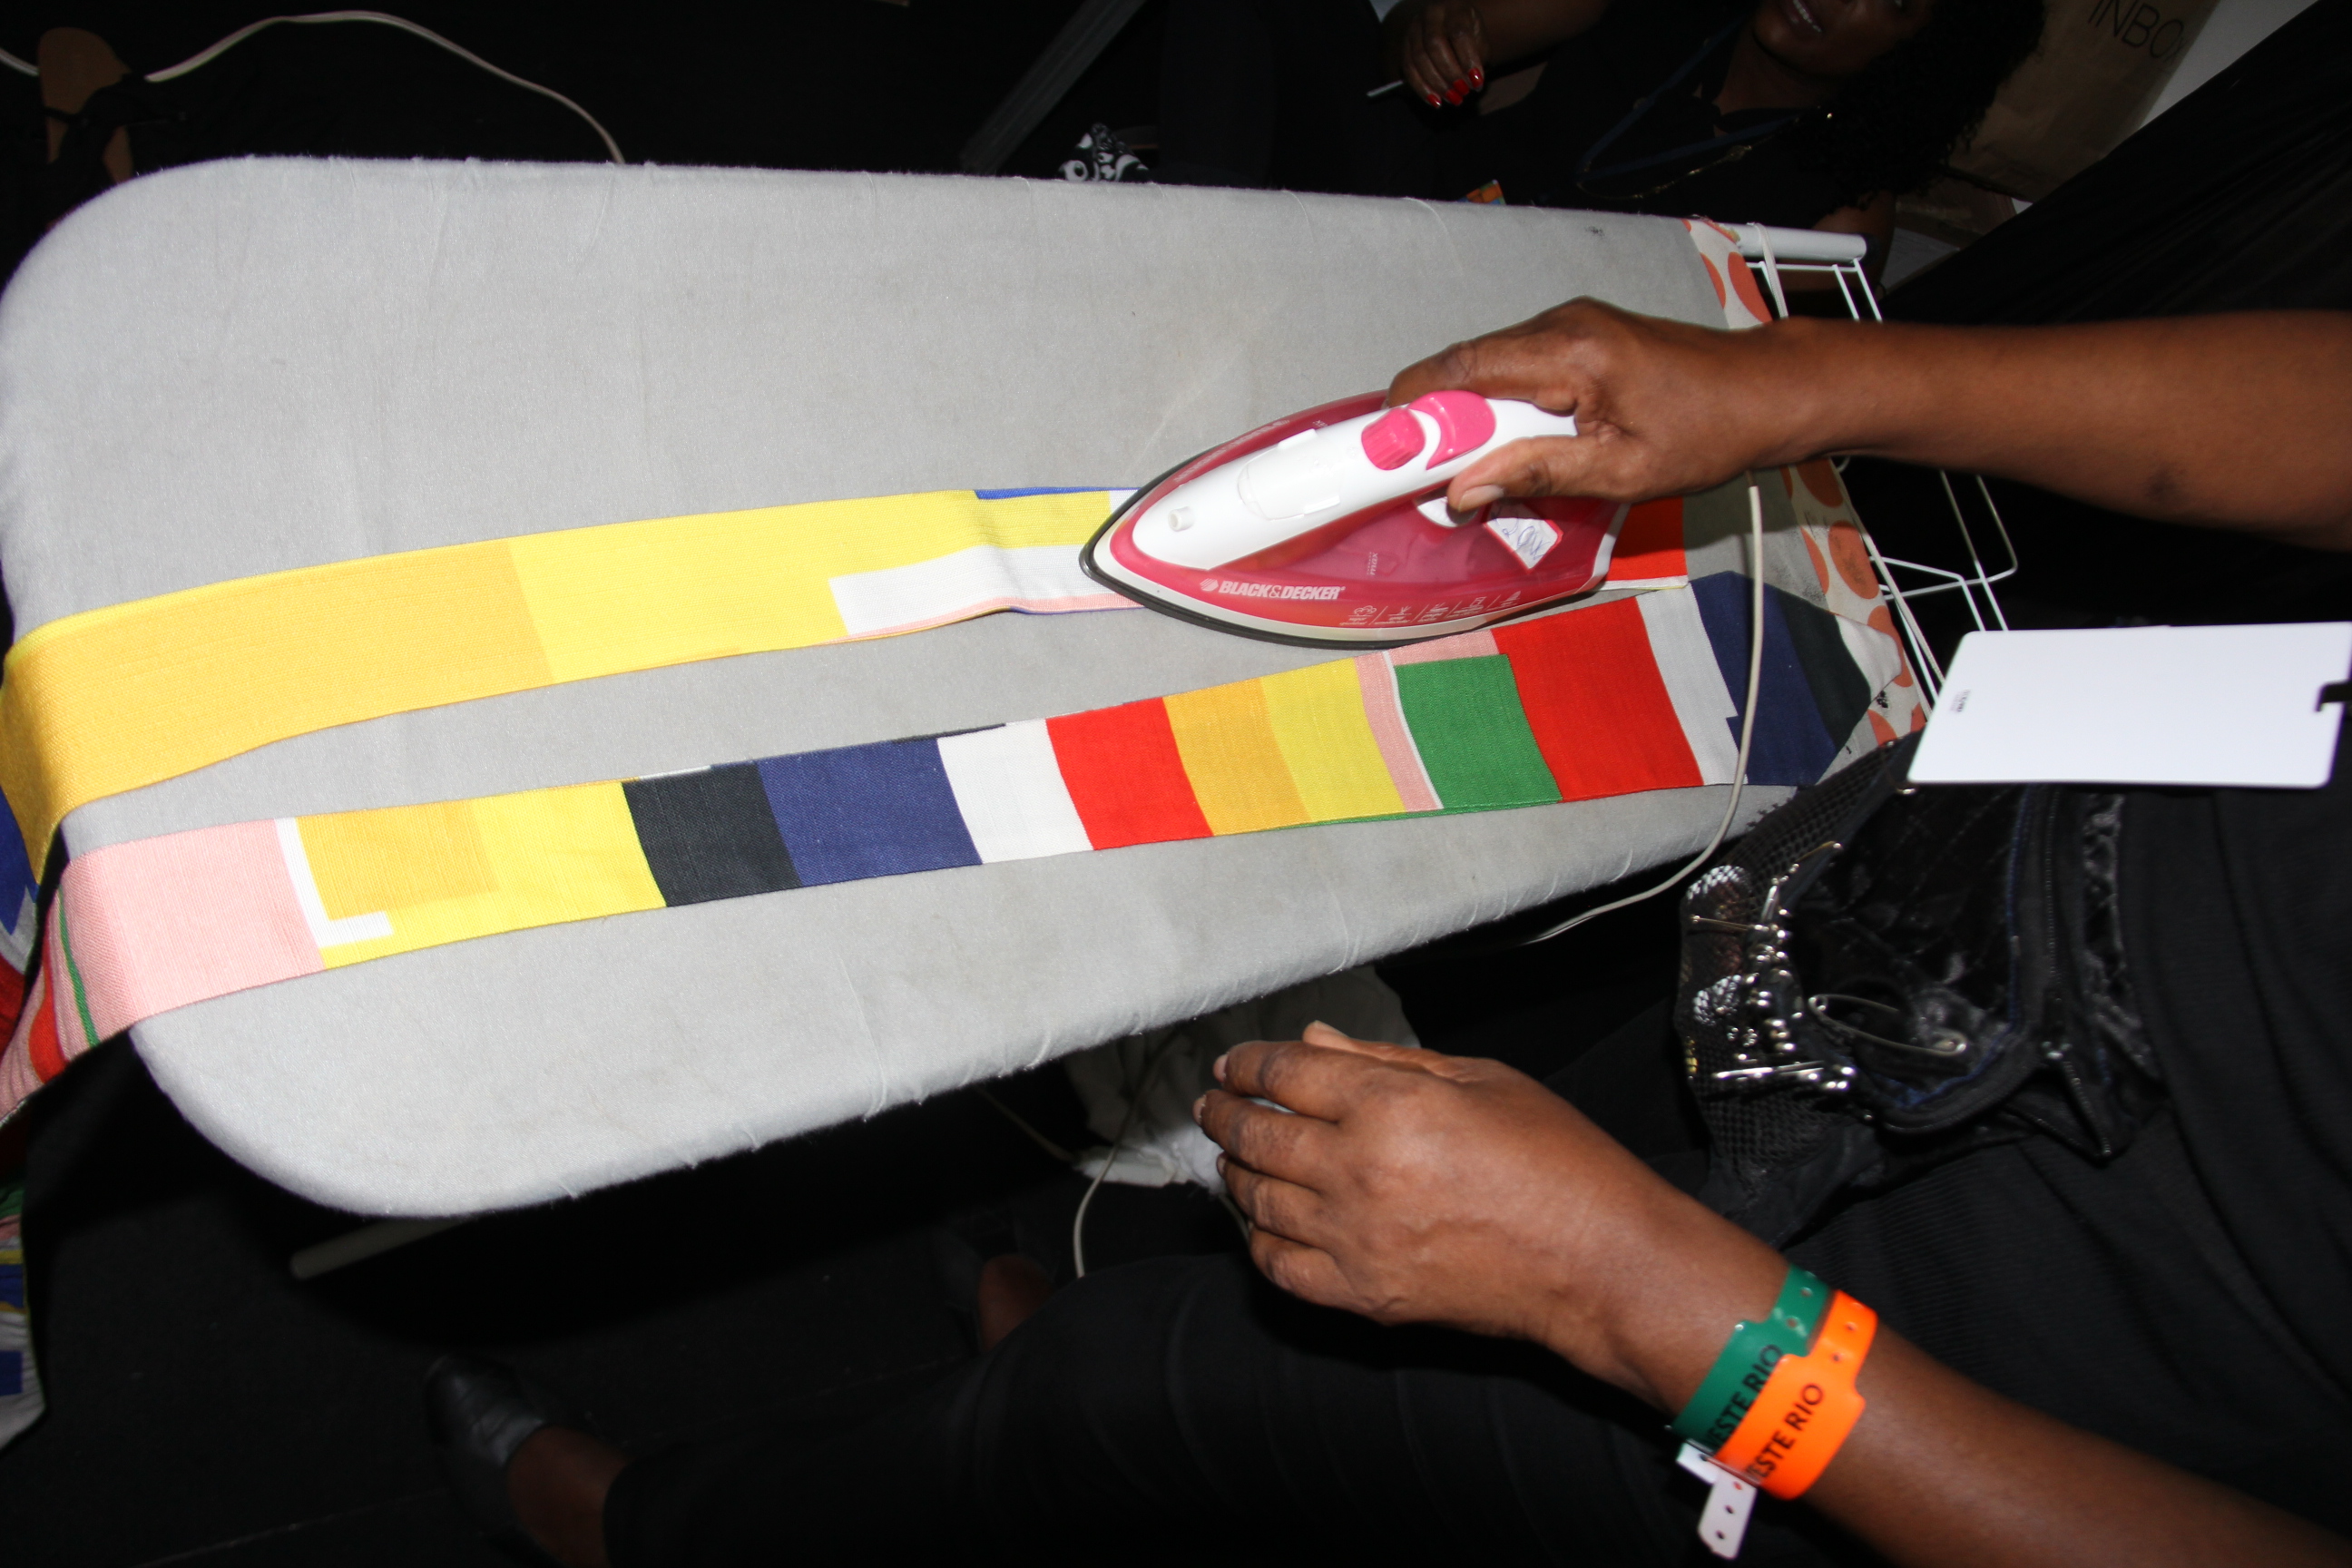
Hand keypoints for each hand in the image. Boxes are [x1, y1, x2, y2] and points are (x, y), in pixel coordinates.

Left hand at [1194, 1022, 1783, 1405]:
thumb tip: (1313, 1040)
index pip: (1286, 1072)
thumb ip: (1384, 1060)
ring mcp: (1357, 1239)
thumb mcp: (1479, 1080)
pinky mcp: (1366, 1295)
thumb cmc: (1558, 1162)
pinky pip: (1281, 1268)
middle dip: (1225, 1114)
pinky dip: (1260, 1241)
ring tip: (1234, 1159)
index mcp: (1391, 1106)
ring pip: (1259, 1201)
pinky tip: (1262, 1222)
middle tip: (1214, 1107)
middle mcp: (1361, 1171)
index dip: (1249, 1063)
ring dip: (1235, 1174)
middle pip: (1258, 1134)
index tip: (1233, 1065)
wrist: (1600, 1262)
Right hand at [1387, 298, 1825, 512]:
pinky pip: (1516, 364)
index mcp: (1572, 353)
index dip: (1412, 400)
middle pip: (1467, 362)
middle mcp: (1563, 323)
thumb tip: (1463, 491)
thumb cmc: (1707, 433)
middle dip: (1433, 414)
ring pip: (1489, 363)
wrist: (1763, 392)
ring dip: (1467, 412)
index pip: (1466, 366)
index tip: (1380, 440)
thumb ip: (1537, 475)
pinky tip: (1502, 443)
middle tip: (1414, 467)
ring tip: (1459, 464)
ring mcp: (1570, 322)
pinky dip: (1496, 402)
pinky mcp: (1578, 332)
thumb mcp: (1622, 471)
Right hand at [1394, 0, 1488, 106]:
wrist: (1449, 23)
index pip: (1459, 33)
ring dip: (1436, 83)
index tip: (1477, 82)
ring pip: (1418, 57)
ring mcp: (1414, 28)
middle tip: (1463, 92)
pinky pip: (1408, 68)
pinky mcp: (1404, 44)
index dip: (1467, 59)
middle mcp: (1431, 14)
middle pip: (1435, 44)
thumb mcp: (1479, 38)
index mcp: (1455, 8)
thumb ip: (1478, 57)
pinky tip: (1435, 100)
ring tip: (1452, 99)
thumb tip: (1472, 82)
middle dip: (1450, 73)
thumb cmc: (1469, 33)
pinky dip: (1421, 88)